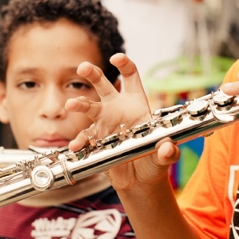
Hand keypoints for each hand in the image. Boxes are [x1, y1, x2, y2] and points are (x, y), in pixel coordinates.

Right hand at [66, 53, 180, 191]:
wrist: (139, 180)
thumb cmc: (153, 160)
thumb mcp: (164, 156)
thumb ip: (168, 152)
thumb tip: (168, 148)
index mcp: (137, 104)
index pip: (131, 77)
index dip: (124, 65)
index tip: (116, 58)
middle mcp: (118, 108)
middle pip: (104, 85)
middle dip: (93, 74)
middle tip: (84, 67)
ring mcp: (104, 122)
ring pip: (90, 107)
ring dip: (80, 104)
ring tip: (71, 104)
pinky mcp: (96, 140)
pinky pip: (85, 137)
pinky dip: (80, 141)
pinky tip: (76, 145)